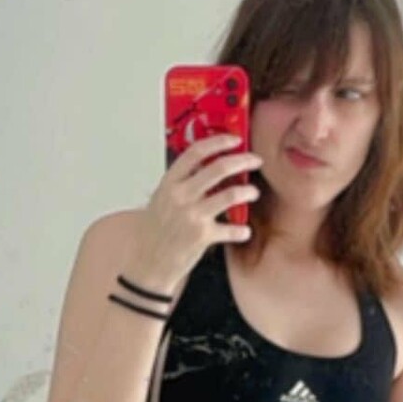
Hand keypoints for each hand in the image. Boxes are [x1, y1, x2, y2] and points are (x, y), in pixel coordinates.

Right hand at [134, 132, 264, 286]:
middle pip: (219, 168)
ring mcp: (192, 216)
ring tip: (253, 192)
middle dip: (243, 160)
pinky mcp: (202, 237)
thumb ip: (182, 181)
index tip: (234, 139)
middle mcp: (181, 196)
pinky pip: (231, 230)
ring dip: (248, 191)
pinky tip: (244, 231)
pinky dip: (241, 231)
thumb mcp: (162, 198)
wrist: (148, 262)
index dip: (219, 142)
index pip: (196, 152)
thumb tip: (204, 163)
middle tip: (254, 160)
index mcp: (170, 183)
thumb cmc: (155, 231)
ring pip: (230, 195)